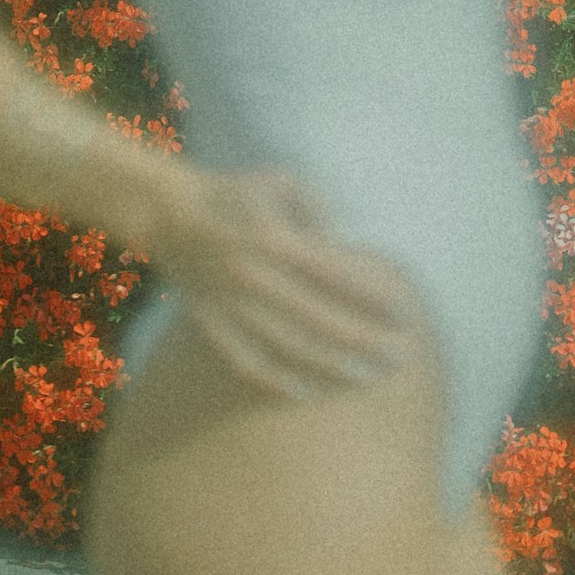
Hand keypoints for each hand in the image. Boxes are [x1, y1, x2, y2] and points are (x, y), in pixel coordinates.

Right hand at [147, 165, 421, 399]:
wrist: (169, 212)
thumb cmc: (239, 193)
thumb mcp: (283, 181)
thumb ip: (321, 207)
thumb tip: (349, 243)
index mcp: (273, 238)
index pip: (337, 275)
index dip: (374, 297)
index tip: (405, 314)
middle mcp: (252, 275)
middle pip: (320, 320)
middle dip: (365, 341)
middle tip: (400, 356)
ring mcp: (230, 305)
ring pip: (289, 347)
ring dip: (332, 367)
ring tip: (368, 377)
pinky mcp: (212, 324)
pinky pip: (247, 362)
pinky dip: (278, 382)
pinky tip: (308, 393)